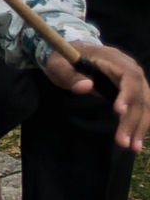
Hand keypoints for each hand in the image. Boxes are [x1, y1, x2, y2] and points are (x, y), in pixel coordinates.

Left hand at [41, 38, 149, 153]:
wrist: (74, 52)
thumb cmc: (65, 58)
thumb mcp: (59, 64)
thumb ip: (70, 75)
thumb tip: (86, 87)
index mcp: (114, 60)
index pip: (129, 77)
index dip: (128, 94)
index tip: (119, 112)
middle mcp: (131, 69)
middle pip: (140, 95)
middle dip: (134, 119)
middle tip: (125, 142)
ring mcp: (135, 80)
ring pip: (145, 104)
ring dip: (140, 126)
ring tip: (133, 147)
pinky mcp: (134, 90)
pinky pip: (143, 107)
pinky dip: (141, 123)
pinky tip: (137, 140)